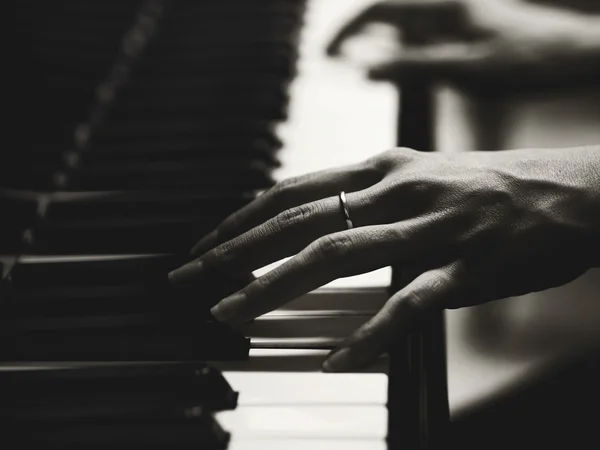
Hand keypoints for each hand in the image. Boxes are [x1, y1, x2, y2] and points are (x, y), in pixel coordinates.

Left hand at [169, 146, 598, 370]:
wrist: (569, 189)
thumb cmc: (487, 185)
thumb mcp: (417, 172)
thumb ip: (367, 193)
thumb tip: (316, 219)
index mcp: (382, 169)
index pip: (293, 191)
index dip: (241, 219)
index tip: (205, 246)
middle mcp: (398, 191)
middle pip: (299, 221)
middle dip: (236, 252)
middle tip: (191, 280)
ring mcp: (431, 228)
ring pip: (338, 256)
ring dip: (277, 287)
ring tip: (234, 315)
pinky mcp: (466, 267)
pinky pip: (408, 302)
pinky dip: (368, 332)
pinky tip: (336, 359)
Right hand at [327, 0, 599, 85]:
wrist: (573, 56)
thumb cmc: (528, 60)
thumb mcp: (464, 69)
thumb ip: (412, 68)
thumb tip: (364, 71)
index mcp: (442, 8)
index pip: (377, 11)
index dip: (345, 33)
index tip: (324, 55)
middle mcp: (444, 8)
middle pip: (385, 17)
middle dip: (356, 39)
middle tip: (333, 66)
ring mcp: (455, 19)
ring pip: (403, 29)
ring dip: (378, 47)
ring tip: (358, 73)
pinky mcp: (464, 32)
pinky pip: (422, 40)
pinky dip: (402, 54)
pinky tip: (399, 72)